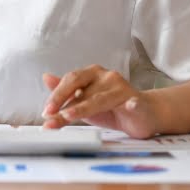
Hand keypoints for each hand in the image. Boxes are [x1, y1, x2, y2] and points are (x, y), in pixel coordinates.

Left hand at [42, 66, 162, 138]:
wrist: (144, 114)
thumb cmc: (112, 107)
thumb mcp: (84, 101)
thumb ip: (66, 93)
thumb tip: (46, 77)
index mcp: (92, 74)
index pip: (70, 81)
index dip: (56, 95)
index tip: (45, 111)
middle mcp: (106, 76)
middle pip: (82, 88)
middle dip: (63, 101)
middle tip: (51, 115)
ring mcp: (122, 88)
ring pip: (100, 99)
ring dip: (82, 108)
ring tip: (68, 116)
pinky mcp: (138, 102)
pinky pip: (133, 103)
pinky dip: (131, 105)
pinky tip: (129, 106)